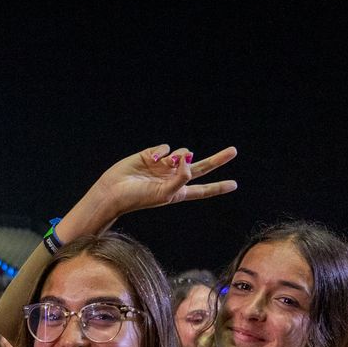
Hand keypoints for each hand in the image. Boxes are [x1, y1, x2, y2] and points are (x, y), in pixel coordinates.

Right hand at [81, 143, 238, 225]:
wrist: (114, 191)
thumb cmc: (138, 198)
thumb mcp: (165, 194)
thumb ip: (182, 178)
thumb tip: (189, 159)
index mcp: (178, 192)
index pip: (203, 190)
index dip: (218, 187)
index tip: (234, 185)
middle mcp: (173, 178)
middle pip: (200, 167)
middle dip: (217, 160)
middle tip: (233, 152)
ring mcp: (163, 166)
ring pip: (182, 154)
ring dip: (178, 156)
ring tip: (166, 164)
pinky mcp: (151, 155)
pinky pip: (165, 148)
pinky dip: (161, 152)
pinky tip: (152, 159)